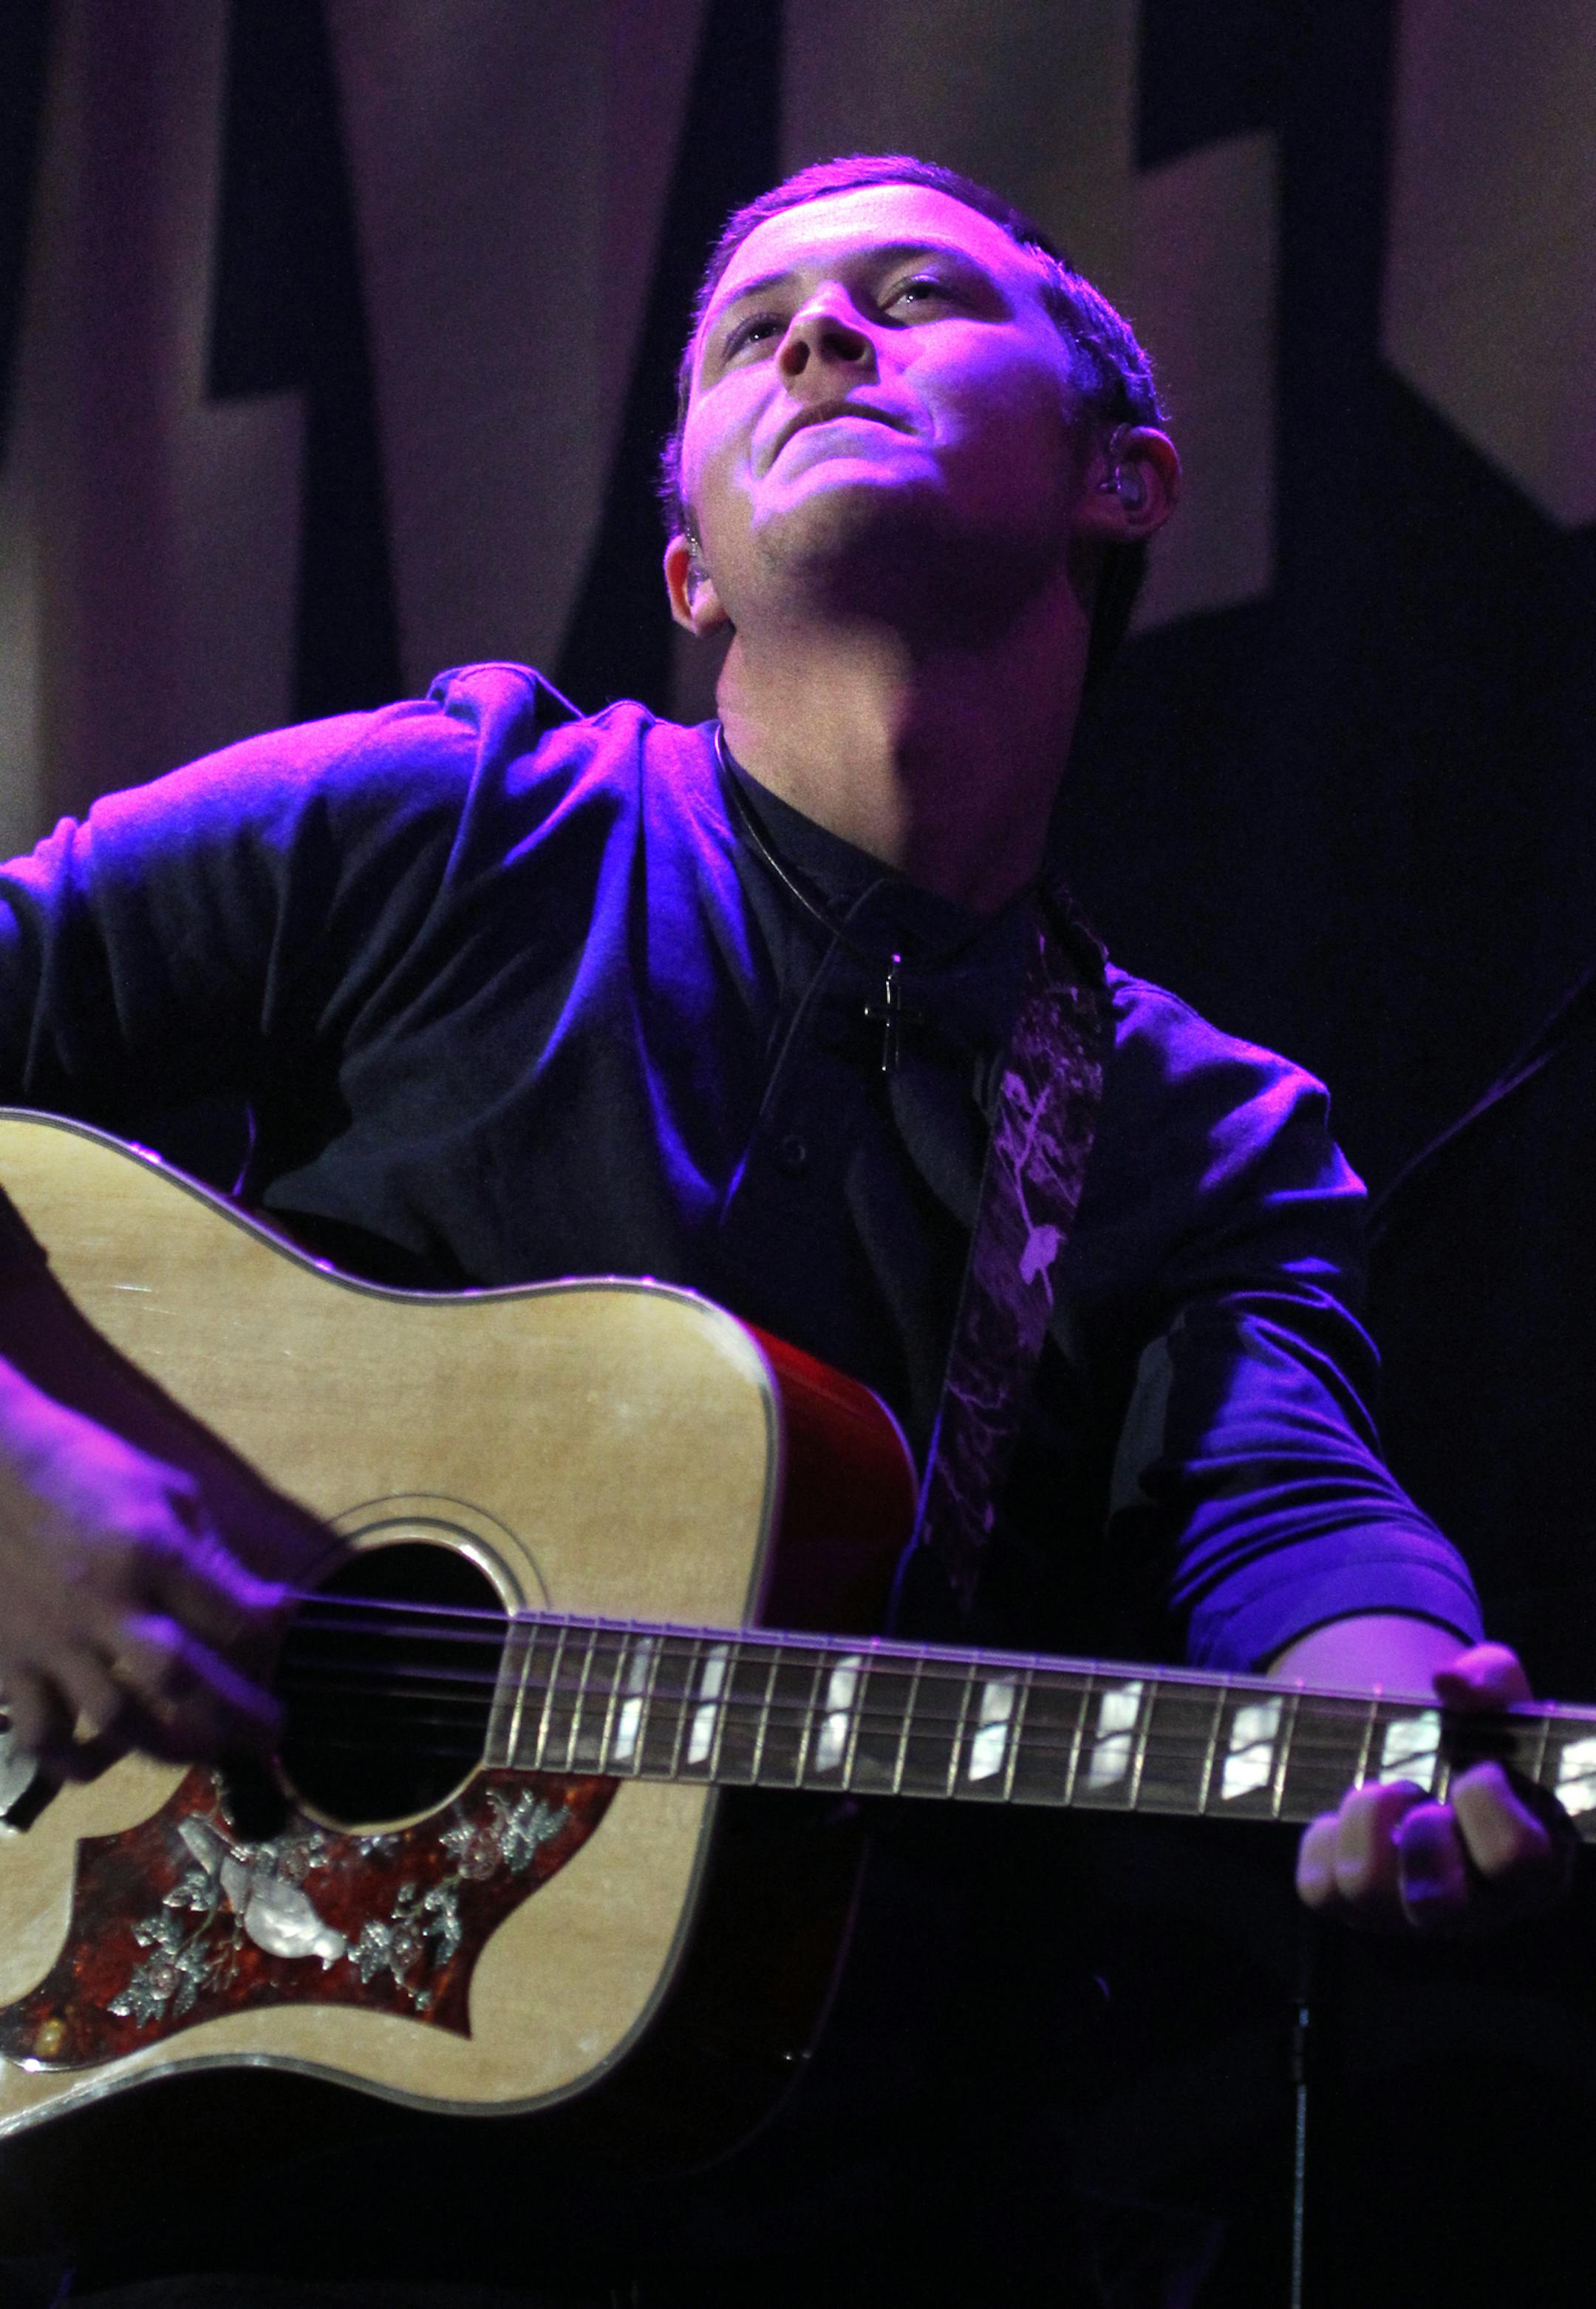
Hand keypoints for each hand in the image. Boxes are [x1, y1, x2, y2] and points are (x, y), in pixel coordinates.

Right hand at [0, 1365, 286, 1775]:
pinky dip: (71, 1761)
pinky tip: (100, 1763)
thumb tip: (264, 1608)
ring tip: (206, 1750)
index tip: (281, 1635)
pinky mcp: (8, 1663)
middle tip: (270, 1731)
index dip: (268, 1635)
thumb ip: (212, 1555)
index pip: (230, 1616)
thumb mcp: (166, 1489)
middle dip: (238, 1716)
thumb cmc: (85, 1467)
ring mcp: (52, 1641)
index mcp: (151, 1551)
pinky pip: (40, 1734)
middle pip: (182, 1681)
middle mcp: (105, 1605)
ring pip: (116, 1721)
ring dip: (171, 1748)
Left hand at [1294, 1642, 1571, 1932]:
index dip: (1487, 1804)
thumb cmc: (1477, 1737)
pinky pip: (1319, 1888)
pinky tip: (1349, 1816)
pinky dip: (1323, 1838)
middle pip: (1439, 1905)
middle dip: (1420, 1833)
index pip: (1516, 1859)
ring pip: (1365, 1891)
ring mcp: (1408, 1917)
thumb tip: (1448, 1681)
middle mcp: (1474, 1910)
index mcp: (1532, 1870)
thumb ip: (1491, 1680)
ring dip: (1365, 1821)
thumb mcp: (1498, 1698)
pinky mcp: (1351, 1909)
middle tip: (1421, 1793)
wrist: (1427, 1759)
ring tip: (1383, 1792)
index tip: (1476, 1768)